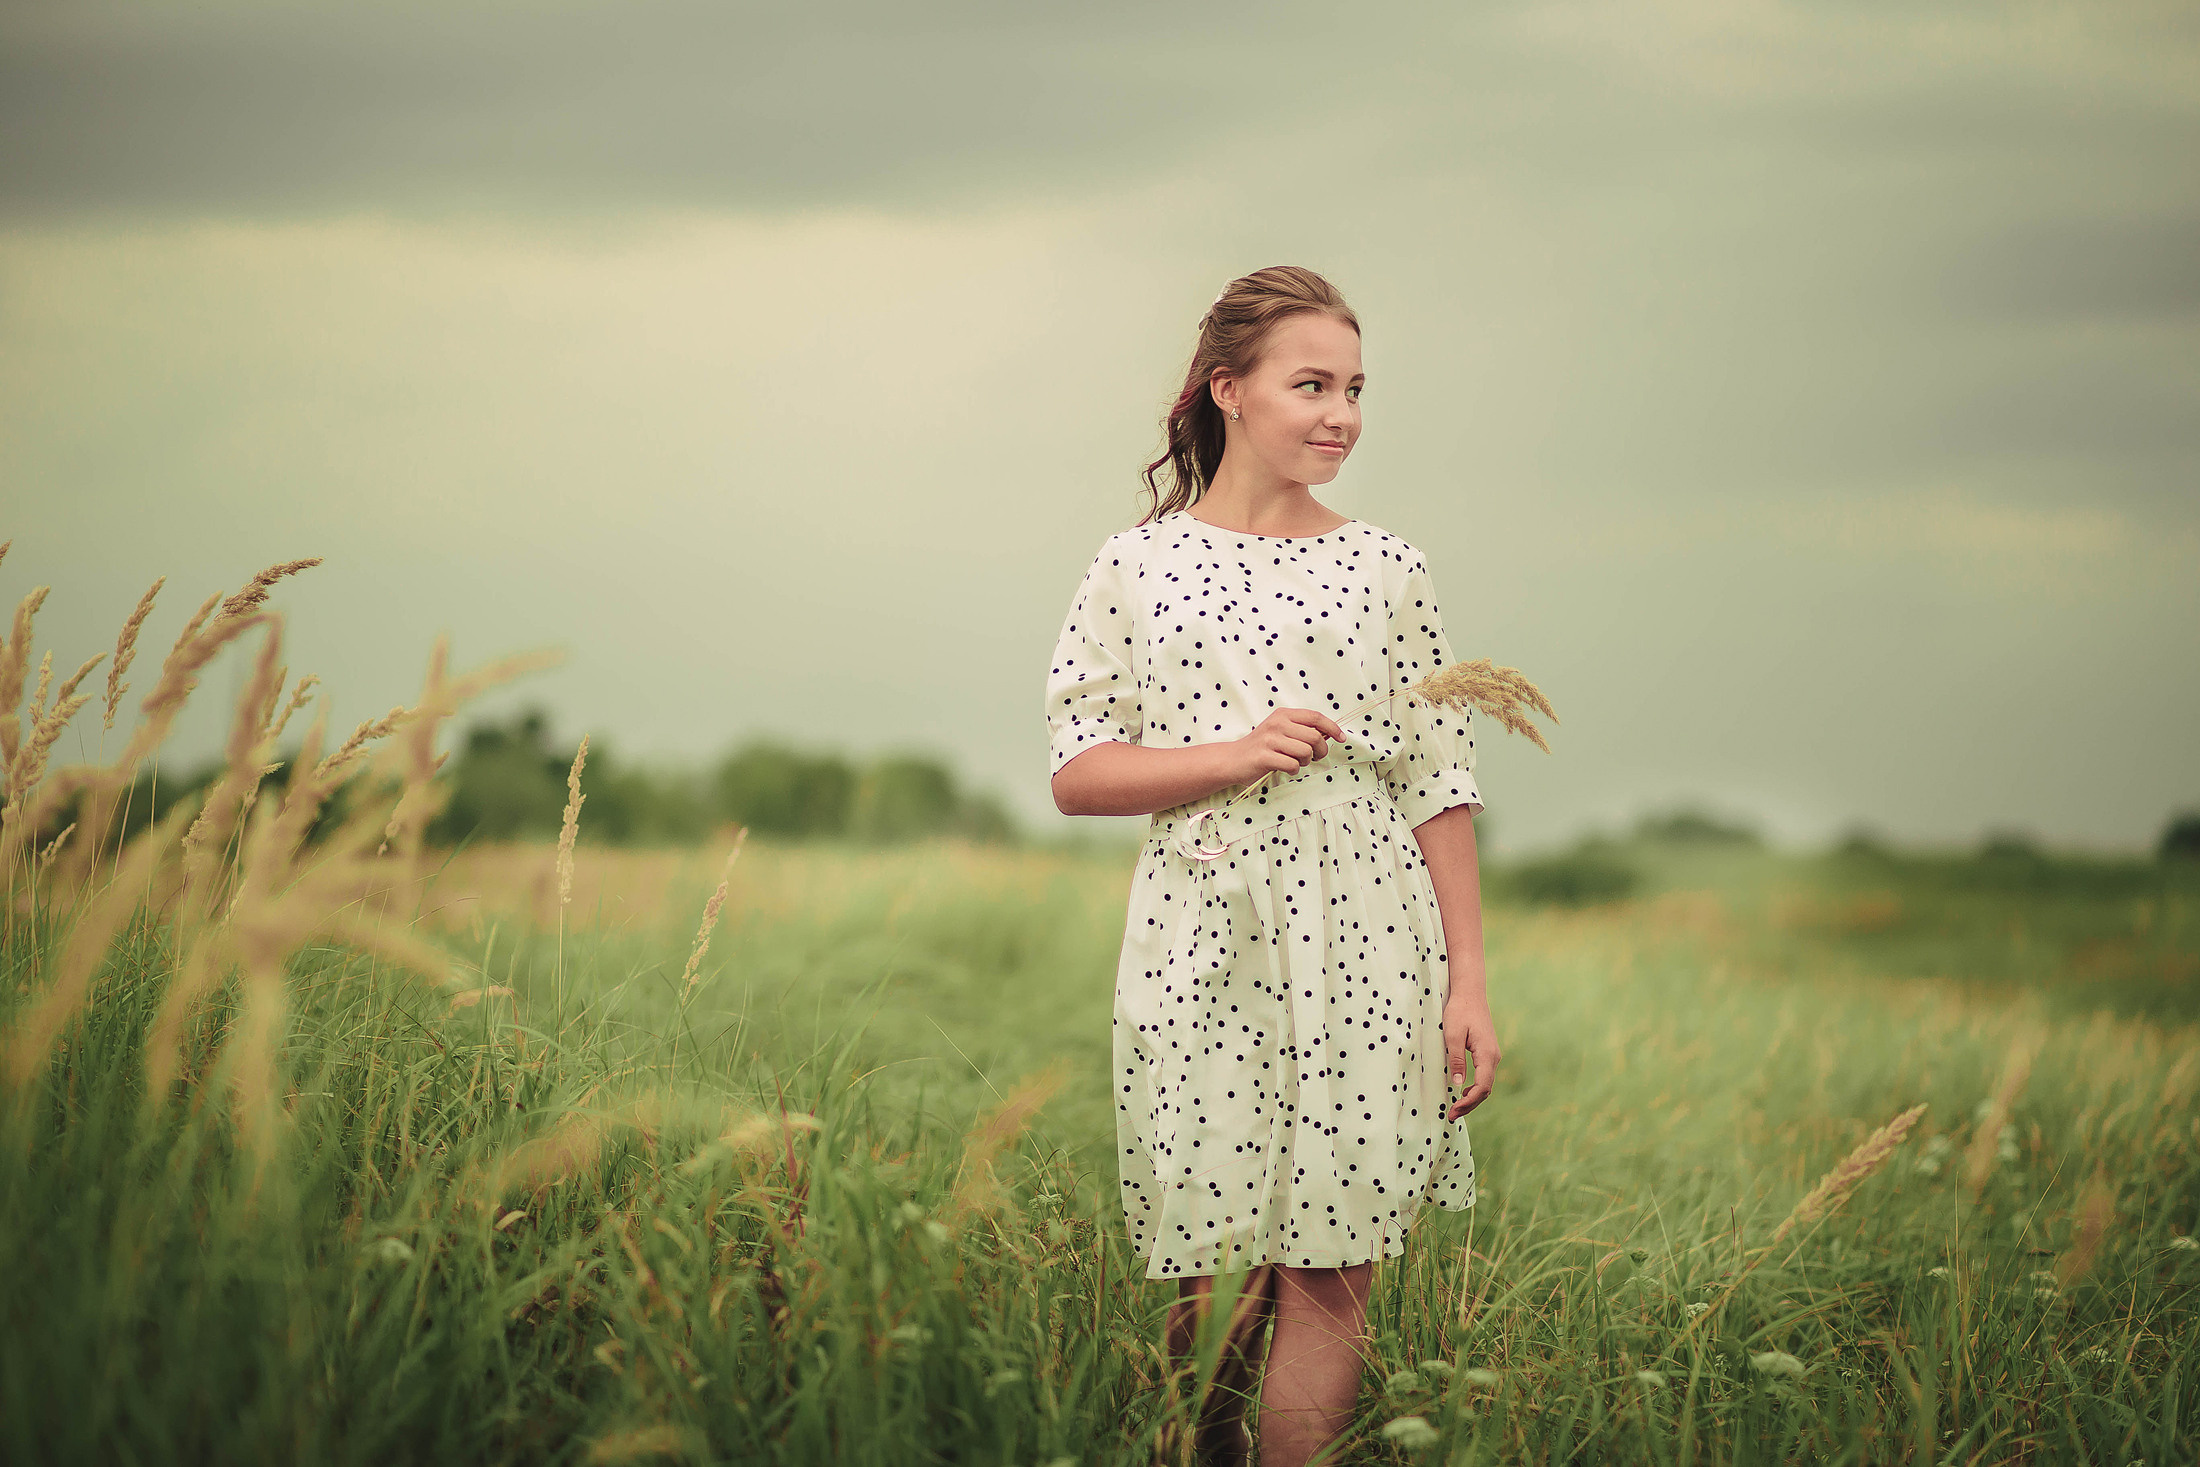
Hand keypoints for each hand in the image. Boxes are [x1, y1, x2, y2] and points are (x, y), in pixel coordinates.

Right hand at [1232, 707, 1346, 784]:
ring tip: (1296, 762)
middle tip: (1315, 758)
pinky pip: (1292, 765)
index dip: (1332, 728)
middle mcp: (1277, 723)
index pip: (1315, 717)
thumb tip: (1328, 735)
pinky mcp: (1264, 756)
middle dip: (1320, 751)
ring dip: (1305, 761)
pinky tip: (1285, 768)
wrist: (1233, 759)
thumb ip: (1301, 730)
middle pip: (1314, 737)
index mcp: (1283, 714)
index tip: (1341, 738)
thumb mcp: (1280, 731)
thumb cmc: (1262, 747)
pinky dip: (1293, 770)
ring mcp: (1269, 739)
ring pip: (1305, 752)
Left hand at [1442, 998, 1498, 1119]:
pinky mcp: (1487, 1053)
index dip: (1468, 1102)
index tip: (1453, 1110)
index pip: (1482, 1087)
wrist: (1469, 993)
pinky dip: (1474, 1088)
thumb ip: (1456, 1060)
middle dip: (1469, 1105)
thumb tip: (1458, 1084)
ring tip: (1456, 1109)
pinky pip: (1483, 1076)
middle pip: (1485, 1089)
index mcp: (1487, 1054)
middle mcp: (1494, 1057)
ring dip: (1472, 1098)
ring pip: (1485, 1084)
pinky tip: (1462, 1093)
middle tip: (1451, 1116)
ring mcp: (1492, 1055)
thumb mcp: (1452, 1036)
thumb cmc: (1459, 1011)